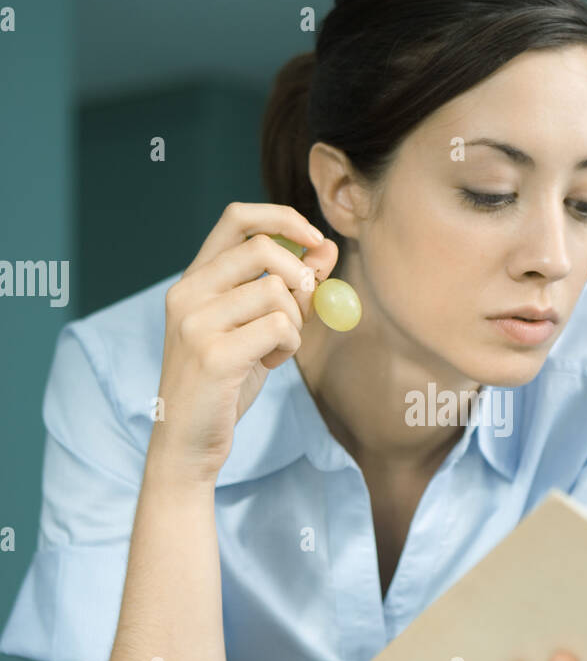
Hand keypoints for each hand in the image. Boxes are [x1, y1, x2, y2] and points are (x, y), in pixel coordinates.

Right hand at [151, 203, 338, 485]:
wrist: (187, 442)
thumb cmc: (224, 383)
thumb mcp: (255, 327)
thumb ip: (287, 287)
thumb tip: (325, 246)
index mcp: (193, 280)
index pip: (237, 218)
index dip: (282, 218)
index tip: (314, 237)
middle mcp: (187, 294)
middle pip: (263, 249)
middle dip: (300, 277)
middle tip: (302, 310)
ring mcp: (196, 324)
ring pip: (276, 292)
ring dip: (295, 322)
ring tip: (276, 349)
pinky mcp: (214, 356)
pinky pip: (280, 327)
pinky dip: (290, 345)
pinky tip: (270, 363)